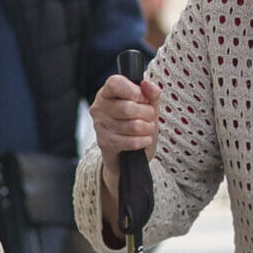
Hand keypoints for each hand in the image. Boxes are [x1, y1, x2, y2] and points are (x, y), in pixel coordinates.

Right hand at [91, 72, 161, 238]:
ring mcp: (101, 130)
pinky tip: (142, 145)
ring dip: (146, 130)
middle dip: (148, 114)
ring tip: (147, 136)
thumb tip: (152, 85)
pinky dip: (140, 142)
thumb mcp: (149, 113)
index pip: (116, 82)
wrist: (128, 169)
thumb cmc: (138, 134)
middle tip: (151, 123)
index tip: (144, 96)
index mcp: (110, 96)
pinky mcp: (106, 149)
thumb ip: (151, 96)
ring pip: (131, 123)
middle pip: (130, 104)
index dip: (132, 88)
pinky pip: (126, 140)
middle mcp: (100, 110)